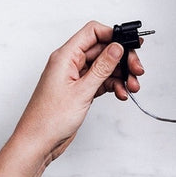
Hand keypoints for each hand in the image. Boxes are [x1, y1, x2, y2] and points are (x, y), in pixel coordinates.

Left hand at [12, 21, 144, 163]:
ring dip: (121, 75)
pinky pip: (102, 80)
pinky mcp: (80, 90)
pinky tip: (121, 94)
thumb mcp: (82, 90)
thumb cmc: (49, 119)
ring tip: (132, 87)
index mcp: (65, 56)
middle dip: (123, 59)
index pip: (92, 32)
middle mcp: (70, 63)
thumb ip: (102, 66)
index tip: (130, 44)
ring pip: (105, 66)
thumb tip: (117, 46)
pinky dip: (114, 85)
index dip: (113, 35)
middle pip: (103, 50)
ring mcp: (76, 77)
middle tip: (137, 70)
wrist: (38, 144)